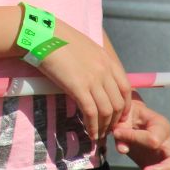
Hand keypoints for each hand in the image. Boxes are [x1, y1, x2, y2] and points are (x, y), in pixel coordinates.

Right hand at [36, 20, 131, 142]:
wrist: (42, 35)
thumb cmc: (58, 39)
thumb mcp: (84, 48)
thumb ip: (94, 62)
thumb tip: (94, 78)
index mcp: (107, 60)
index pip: (126, 88)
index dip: (125, 106)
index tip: (119, 116)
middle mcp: (104, 71)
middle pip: (118, 102)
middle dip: (115, 120)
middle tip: (108, 129)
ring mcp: (93, 79)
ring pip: (106, 110)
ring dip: (104, 126)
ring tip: (99, 134)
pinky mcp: (78, 87)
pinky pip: (91, 112)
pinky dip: (93, 126)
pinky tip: (90, 133)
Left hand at [111, 98, 169, 169]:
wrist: (133, 118)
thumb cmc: (128, 117)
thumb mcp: (123, 119)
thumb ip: (122, 132)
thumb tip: (122, 150)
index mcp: (161, 126)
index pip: (154, 138)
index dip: (136, 140)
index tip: (118, 136)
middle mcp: (169, 143)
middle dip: (164, 169)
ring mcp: (168, 157)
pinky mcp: (164, 168)